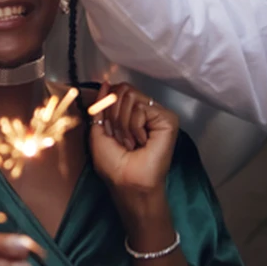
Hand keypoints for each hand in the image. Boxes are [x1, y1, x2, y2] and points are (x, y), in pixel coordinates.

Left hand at [89, 82, 178, 200]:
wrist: (128, 182)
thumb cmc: (114, 165)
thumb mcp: (98, 131)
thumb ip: (101, 106)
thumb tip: (106, 83)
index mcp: (131, 113)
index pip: (117, 91)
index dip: (107, 108)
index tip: (110, 131)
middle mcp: (146, 111)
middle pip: (123, 90)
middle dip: (115, 116)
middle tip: (123, 139)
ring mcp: (158, 114)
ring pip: (131, 96)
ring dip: (124, 124)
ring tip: (132, 142)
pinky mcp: (168, 119)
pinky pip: (141, 107)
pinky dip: (135, 126)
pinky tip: (142, 141)